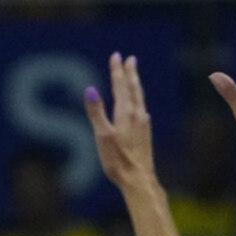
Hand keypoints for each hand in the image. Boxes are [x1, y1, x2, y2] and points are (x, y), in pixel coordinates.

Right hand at [84, 52, 160, 194]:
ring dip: (136, 86)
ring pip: (140, 99)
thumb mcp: (102, 136)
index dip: (117, 71)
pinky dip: (139, 103)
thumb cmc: (118, 161)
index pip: (120, 86)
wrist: (139, 180)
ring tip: (134, 77)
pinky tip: (140, 108)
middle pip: (133, 89)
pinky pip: (142, 111)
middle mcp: (137, 115)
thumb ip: (96, 112)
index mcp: (125, 113)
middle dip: (130, 73)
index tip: (116, 56)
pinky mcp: (145, 135)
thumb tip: (90, 89)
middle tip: (130, 59)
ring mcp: (143, 125)